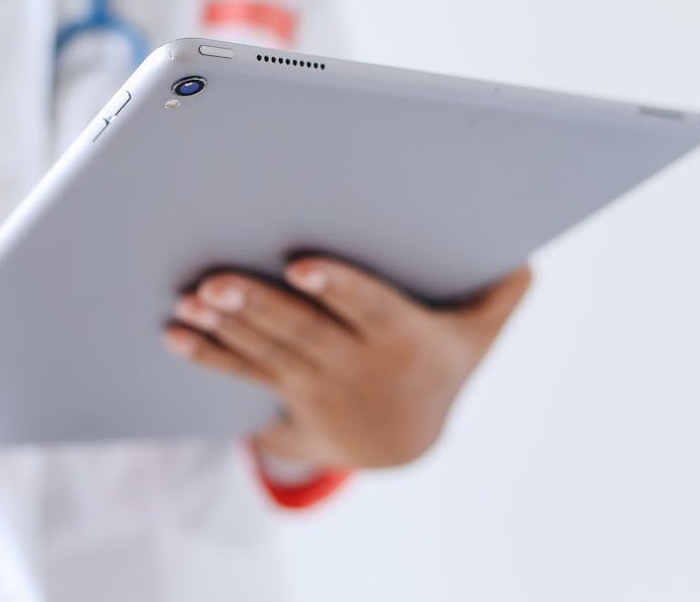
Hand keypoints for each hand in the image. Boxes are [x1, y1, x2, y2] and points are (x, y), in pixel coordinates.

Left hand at [163, 258, 531, 468]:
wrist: (402, 445)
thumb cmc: (441, 366)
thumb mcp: (479, 337)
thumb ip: (499, 294)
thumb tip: (525, 255)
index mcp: (404, 340)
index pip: (371, 308)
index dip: (339, 288)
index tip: (304, 267)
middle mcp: (357, 365)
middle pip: (303, 332)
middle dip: (257, 306)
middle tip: (215, 282)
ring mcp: (316, 383)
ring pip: (267, 351)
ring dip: (225, 328)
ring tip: (190, 302)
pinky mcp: (285, 393)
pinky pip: (243, 373)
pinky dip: (208, 354)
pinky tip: (174, 333)